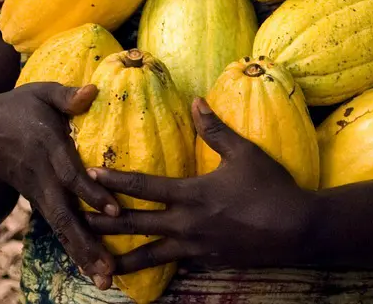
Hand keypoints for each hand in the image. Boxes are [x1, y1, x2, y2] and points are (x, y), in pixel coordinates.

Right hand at [0, 83, 118, 288]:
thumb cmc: (16, 108)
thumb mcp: (38, 93)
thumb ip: (66, 95)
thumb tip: (93, 90)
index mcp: (46, 149)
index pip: (70, 174)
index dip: (91, 192)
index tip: (113, 210)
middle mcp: (43, 178)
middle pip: (65, 215)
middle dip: (86, 242)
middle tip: (107, 268)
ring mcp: (39, 194)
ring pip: (62, 228)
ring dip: (82, 254)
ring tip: (104, 279)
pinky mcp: (40, 202)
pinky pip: (59, 228)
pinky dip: (75, 248)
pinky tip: (93, 269)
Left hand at [85, 99, 312, 274]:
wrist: (296, 229)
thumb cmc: (271, 187)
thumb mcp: (245, 153)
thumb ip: (216, 129)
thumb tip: (196, 101)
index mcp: (192, 194)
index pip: (144, 186)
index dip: (115, 180)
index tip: (89, 175)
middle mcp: (187, 224)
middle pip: (136, 224)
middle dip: (104, 222)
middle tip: (76, 221)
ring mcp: (196, 247)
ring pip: (149, 255)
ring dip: (121, 258)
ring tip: (98, 263)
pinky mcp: (208, 261)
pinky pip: (174, 265)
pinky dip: (155, 268)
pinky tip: (144, 271)